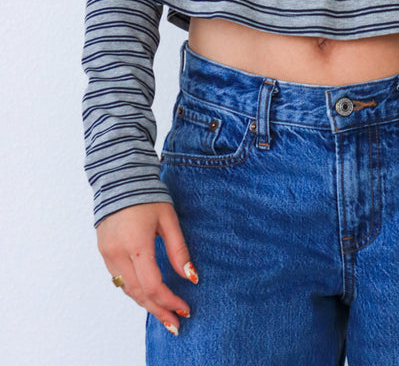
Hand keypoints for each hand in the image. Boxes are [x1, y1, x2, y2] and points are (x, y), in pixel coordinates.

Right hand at [97, 202, 197, 336]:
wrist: (119, 177)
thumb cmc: (149, 195)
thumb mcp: (168, 219)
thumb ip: (179, 250)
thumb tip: (191, 277)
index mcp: (136, 244)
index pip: (153, 284)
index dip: (170, 300)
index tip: (185, 309)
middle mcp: (118, 253)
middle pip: (138, 293)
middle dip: (158, 310)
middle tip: (176, 324)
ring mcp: (107, 253)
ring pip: (127, 289)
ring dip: (145, 304)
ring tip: (164, 314)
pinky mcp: (103, 251)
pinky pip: (118, 279)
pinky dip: (134, 290)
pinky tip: (147, 295)